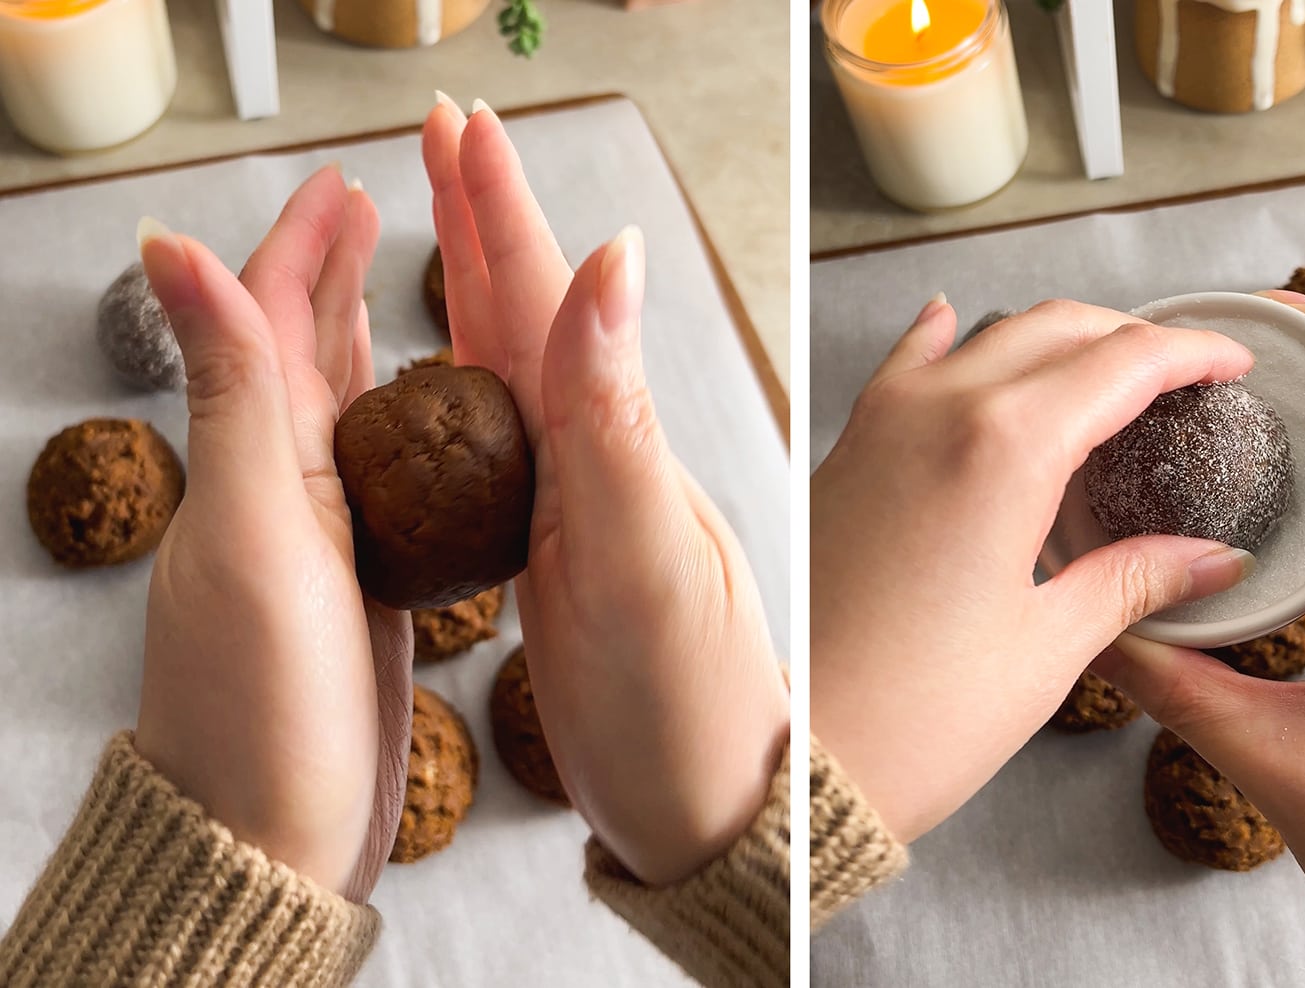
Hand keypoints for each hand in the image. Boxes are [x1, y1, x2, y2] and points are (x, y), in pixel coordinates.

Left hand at [135, 166, 413, 900]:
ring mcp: (316, 544)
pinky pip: (380, 484)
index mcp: (251, 464)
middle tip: (367, 211)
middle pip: (299, 357)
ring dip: (357, 344)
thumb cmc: (261, 706)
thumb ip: (233, 392)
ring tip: (389, 293)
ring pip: (341, 417)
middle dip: (327, 276)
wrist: (276, 840)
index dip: (301, 246)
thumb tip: (170, 248)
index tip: (342, 186)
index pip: (268, 322)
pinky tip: (423, 428)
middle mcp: (275, 494)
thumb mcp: (256, 532)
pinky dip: (401, 434)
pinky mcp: (356, 590)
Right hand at [422, 96, 787, 884]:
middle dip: (485, 217)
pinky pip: (517, 445)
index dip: (497, 206)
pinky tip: (479, 374)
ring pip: (525, 369)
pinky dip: (486, 387)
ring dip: (487, 284)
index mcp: (616, 444)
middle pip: (535, 312)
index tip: (461, 123)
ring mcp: (591, 508)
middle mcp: (605, 461)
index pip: (551, 295)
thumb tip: (614, 257)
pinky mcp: (574, 562)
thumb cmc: (688, 713)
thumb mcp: (643, 564)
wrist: (716, 817)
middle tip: (445, 133)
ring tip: (454, 220)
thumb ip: (616, 418)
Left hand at [810, 297, 1256, 842]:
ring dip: (1057, 339)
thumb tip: (1215, 558)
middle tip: (1185, 373)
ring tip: (1105, 371)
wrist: (798, 753)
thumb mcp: (1049, 647)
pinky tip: (960, 326)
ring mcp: (883, 422)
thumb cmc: (916, 715)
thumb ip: (1135, 580)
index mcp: (1006, 447)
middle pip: (1060, 330)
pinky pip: (908, 363)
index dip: (1192, 353)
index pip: (1125, 362)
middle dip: (1134, 338)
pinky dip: (951, 341)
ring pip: (989, 337)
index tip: (1235, 363)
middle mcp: (940, 410)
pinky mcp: (848, 451)